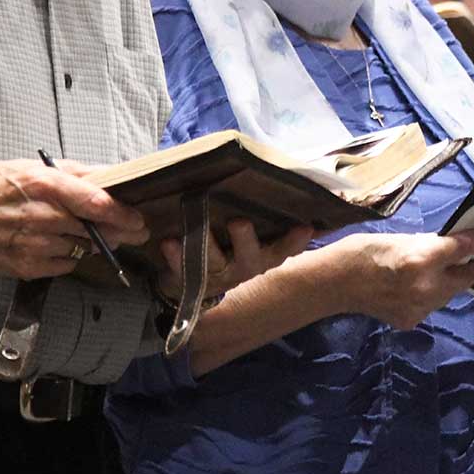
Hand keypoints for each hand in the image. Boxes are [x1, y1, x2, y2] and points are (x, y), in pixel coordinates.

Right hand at [0, 158, 148, 278]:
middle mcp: (42, 216)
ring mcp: (33, 245)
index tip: (139, 217)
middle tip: (133, 229)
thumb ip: (67, 172)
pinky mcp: (25, 267)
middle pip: (95, 229)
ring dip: (90, 241)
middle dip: (118, 230)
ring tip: (83, 231)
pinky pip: (62, 264)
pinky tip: (55, 243)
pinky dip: (66, 255)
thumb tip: (104, 174)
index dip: (124, 212)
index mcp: (43, 185)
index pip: (96, 202)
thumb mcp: (22, 167)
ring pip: (81, 247)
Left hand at [156, 218, 315, 302]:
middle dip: (245, 240)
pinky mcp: (191, 282)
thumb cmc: (231, 242)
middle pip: (250, 257)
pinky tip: (168, 242)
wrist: (195, 281)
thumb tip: (303, 190)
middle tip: (239, 221)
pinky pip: (183, 271)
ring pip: (214, 263)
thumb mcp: (255, 233)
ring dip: (205, 246)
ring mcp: (219, 276)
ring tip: (191, 232)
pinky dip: (174, 257)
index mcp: (264, 254)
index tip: (306, 227)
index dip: (295, 240)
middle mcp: (245, 266)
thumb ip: (270, 215)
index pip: (285, 247)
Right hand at [338, 229, 473, 329]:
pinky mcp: (412, 321)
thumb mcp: (402, 238)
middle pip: (467, 277)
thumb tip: (454, 247)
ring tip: (429, 272)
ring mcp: (420, 308)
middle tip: (463, 258)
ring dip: (447, 282)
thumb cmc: (365, 251)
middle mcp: (427, 286)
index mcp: (422, 258)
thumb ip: (431, 245)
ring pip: (449, 294)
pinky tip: (410, 289)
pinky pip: (431, 306)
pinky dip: (428, 296)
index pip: (464, 249)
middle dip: (468, 267)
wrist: (337, 283)